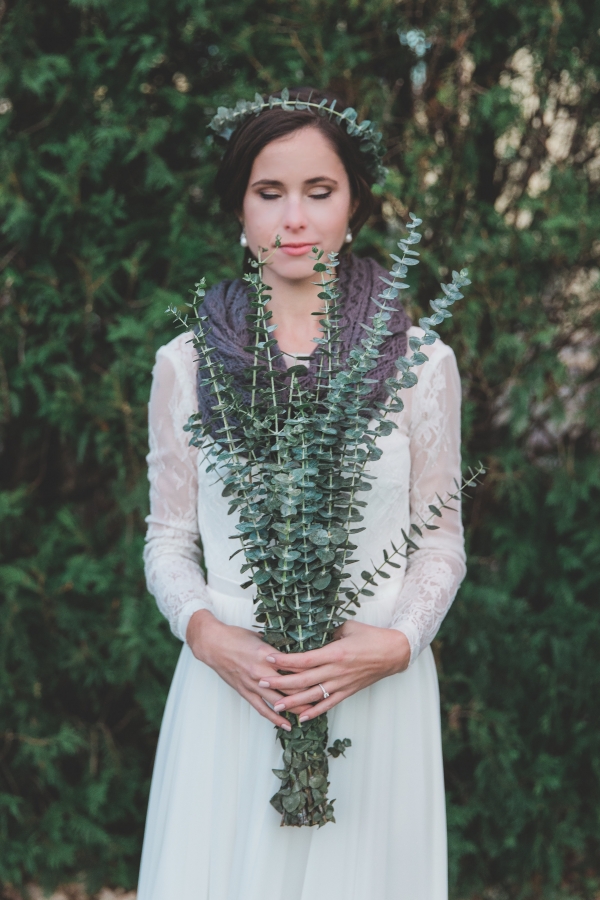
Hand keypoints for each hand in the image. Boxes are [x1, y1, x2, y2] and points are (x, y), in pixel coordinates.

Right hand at [186, 609, 313, 730]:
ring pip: (278, 702)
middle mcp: (261, 672)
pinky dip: (275, 718)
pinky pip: (262, 709)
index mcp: (267, 655)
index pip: (294, 668)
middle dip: (308, 694)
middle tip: (324, 698)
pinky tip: (286, 725)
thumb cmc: (235, 636)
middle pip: (290, 687)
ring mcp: (252, 684)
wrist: (212, 644)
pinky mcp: (245, 692)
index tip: (323, 677)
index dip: (310, 674)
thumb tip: (294, 652)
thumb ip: (276, 649)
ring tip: (310, 715)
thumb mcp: (260, 637)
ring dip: (294, 709)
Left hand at [256, 620, 410, 722]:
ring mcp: (342, 683)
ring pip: (313, 695)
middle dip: (281, 682)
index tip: (268, 659)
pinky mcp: (348, 691)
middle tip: (262, 683)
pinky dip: (314, 711)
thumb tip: (312, 634)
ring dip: (293, 702)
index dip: (285, 661)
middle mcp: (336, 671)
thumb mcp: (347, 627)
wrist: (393, 653)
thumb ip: (328, 633)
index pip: (304, 659)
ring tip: (276, 705)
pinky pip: (328, 704)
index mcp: (335, 653)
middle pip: (303, 680)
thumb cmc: (371, 636)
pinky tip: (301, 717)